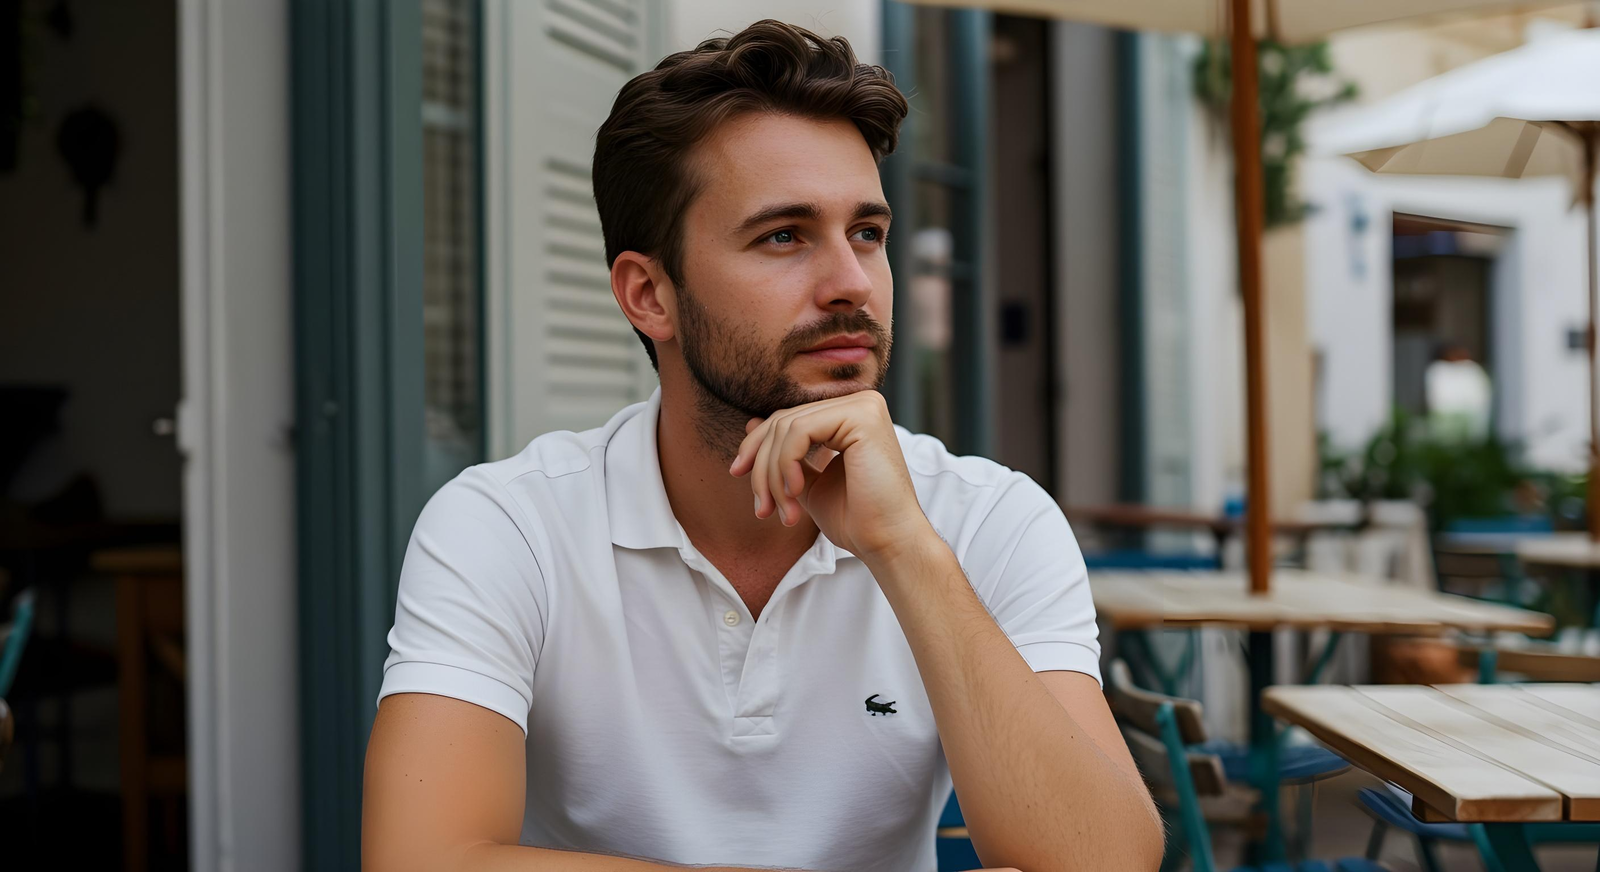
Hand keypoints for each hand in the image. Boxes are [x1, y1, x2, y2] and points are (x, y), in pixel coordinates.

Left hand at [728, 390, 931, 562]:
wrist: (887, 542)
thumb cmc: (855, 519)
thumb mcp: (807, 482)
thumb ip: (784, 454)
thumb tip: (750, 422)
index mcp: (849, 415)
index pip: (788, 419)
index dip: (756, 446)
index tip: (737, 474)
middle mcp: (859, 403)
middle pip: (783, 421)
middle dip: (761, 466)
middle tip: (762, 507)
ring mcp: (863, 405)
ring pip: (787, 427)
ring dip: (772, 474)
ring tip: (782, 510)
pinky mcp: (862, 416)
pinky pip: (800, 431)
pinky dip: (786, 464)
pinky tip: (795, 491)